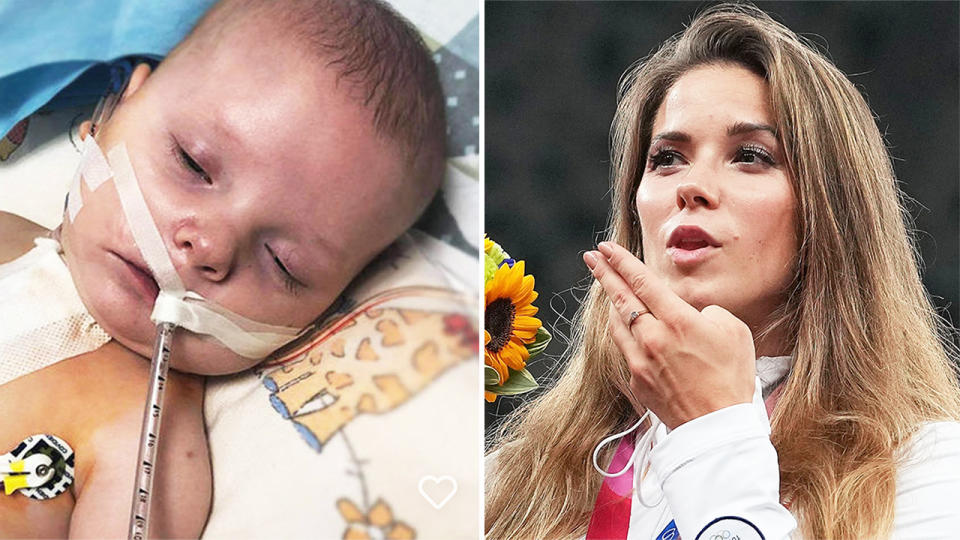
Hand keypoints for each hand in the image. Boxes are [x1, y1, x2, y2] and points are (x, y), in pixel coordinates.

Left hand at [584, 242, 755, 428]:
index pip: (641, 281)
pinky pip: (626, 349)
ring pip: (617, 323)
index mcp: (676, 320)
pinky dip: (625, 334)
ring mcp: (639, 360)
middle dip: (604, 273)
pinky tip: (627, 328)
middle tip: (591, 257)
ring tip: (608, 289)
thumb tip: (689, 315)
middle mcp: (652, 337)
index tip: (605, 248)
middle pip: (620, 297)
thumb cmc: (731, 378)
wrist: (717, 427)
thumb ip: (707, 313)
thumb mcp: (733, 331)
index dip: (620, 261)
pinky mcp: (636, 380)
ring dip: (611, 303)